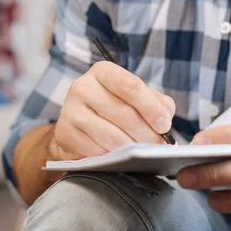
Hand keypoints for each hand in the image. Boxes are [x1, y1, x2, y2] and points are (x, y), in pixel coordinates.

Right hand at [49, 61, 175, 160]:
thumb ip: (157, 103)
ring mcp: (70, 110)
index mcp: (103, 72)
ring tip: (145, 155)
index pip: (131, 86)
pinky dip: (113, 158)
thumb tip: (165, 119)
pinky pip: (96, 151)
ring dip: (133, 149)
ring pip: (111, 136)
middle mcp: (83, 86)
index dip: (151, 107)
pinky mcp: (64, 134)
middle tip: (159, 146)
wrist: (79, 126)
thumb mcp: (137, 98)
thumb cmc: (114, 109)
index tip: (164, 125)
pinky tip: (121, 159)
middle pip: (124, 114)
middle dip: (147, 134)